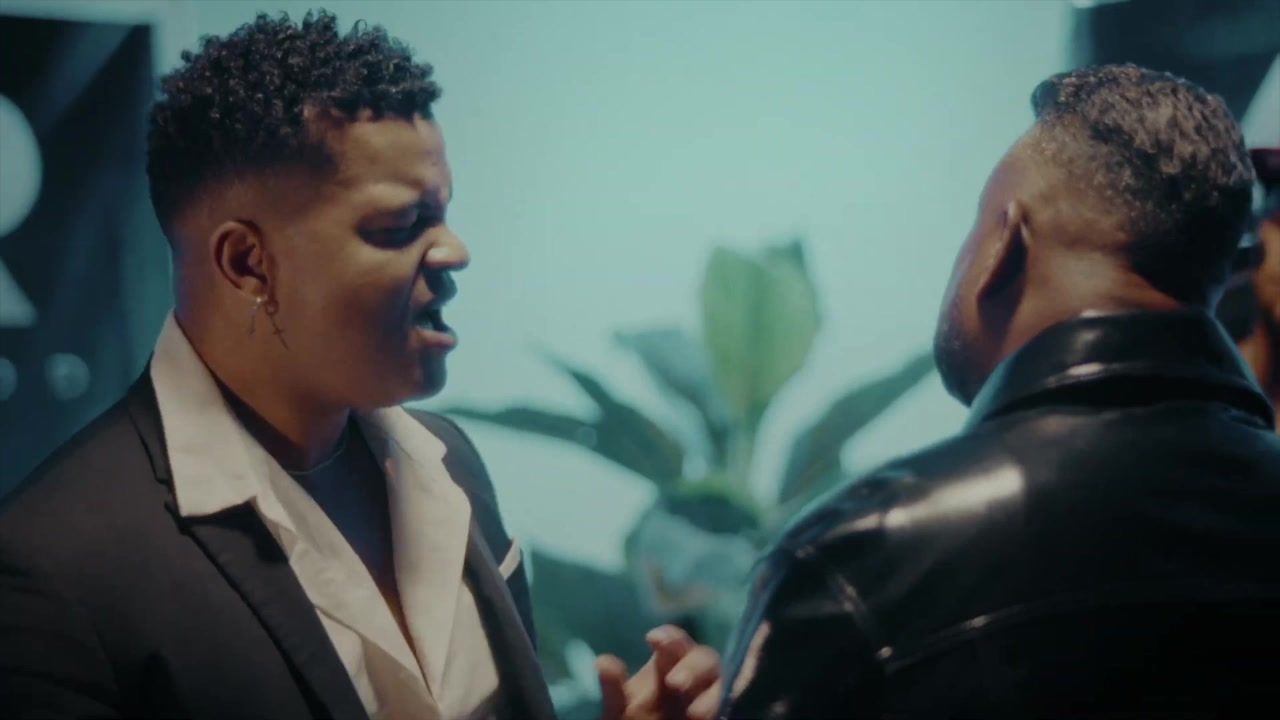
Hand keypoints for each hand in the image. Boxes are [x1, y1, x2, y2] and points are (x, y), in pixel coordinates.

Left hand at [597, 625, 722, 719]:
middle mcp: (693, 675)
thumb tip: (603, 661)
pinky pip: (727, 705)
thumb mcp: (618, 707)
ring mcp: (708, 696)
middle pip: (704, 658)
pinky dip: (719, 707)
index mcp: (667, 664)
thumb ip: (614, 687)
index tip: (652, 638)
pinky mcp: (718, 712)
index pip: (675, 641)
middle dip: (693, 666)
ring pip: (721, 682)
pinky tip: (703, 718)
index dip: (669, 636)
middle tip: (674, 683)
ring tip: (695, 714)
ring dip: (712, 694)